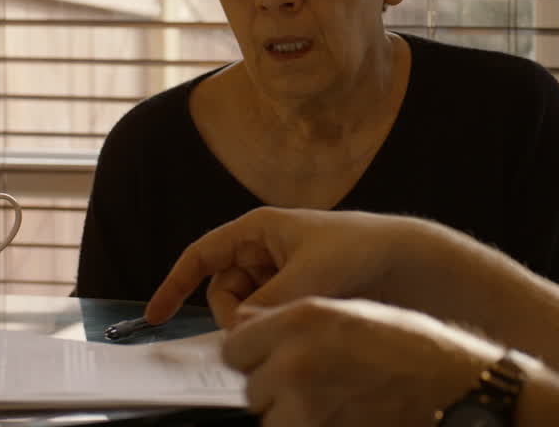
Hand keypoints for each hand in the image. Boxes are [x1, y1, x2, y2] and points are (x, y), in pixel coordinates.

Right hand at [145, 207, 426, 326]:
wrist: (402, 257)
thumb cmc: (358, 250)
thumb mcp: (309, 276)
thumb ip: (268, 304)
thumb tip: (238, 330)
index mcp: (257, 228)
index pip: (201, 255)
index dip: (173, 285)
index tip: (155, 317)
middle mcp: (263, 246)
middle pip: (222, 290)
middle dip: (234, 313)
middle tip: (261, 327)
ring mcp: (278, 268)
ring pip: (244, 306)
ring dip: (258, 318)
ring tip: (293, 317)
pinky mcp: (293, 287)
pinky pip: (266, 311)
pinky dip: (273, 321)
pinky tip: (297, 322)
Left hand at [224, 297, 498, 426]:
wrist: (457, 387)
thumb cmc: (417, 348)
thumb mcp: (354, 314)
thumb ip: (300, 325)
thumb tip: (259, 335)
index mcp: (303, 320)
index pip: (235, 346)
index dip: (253, 355)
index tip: (268, 360)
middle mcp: (295, 361)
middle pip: (251, 387)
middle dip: (274, 389)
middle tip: (314, 384)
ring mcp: (305, 406)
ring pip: (269, 419)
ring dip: (290, 415)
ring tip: (334, 402)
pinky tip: (342, 415)